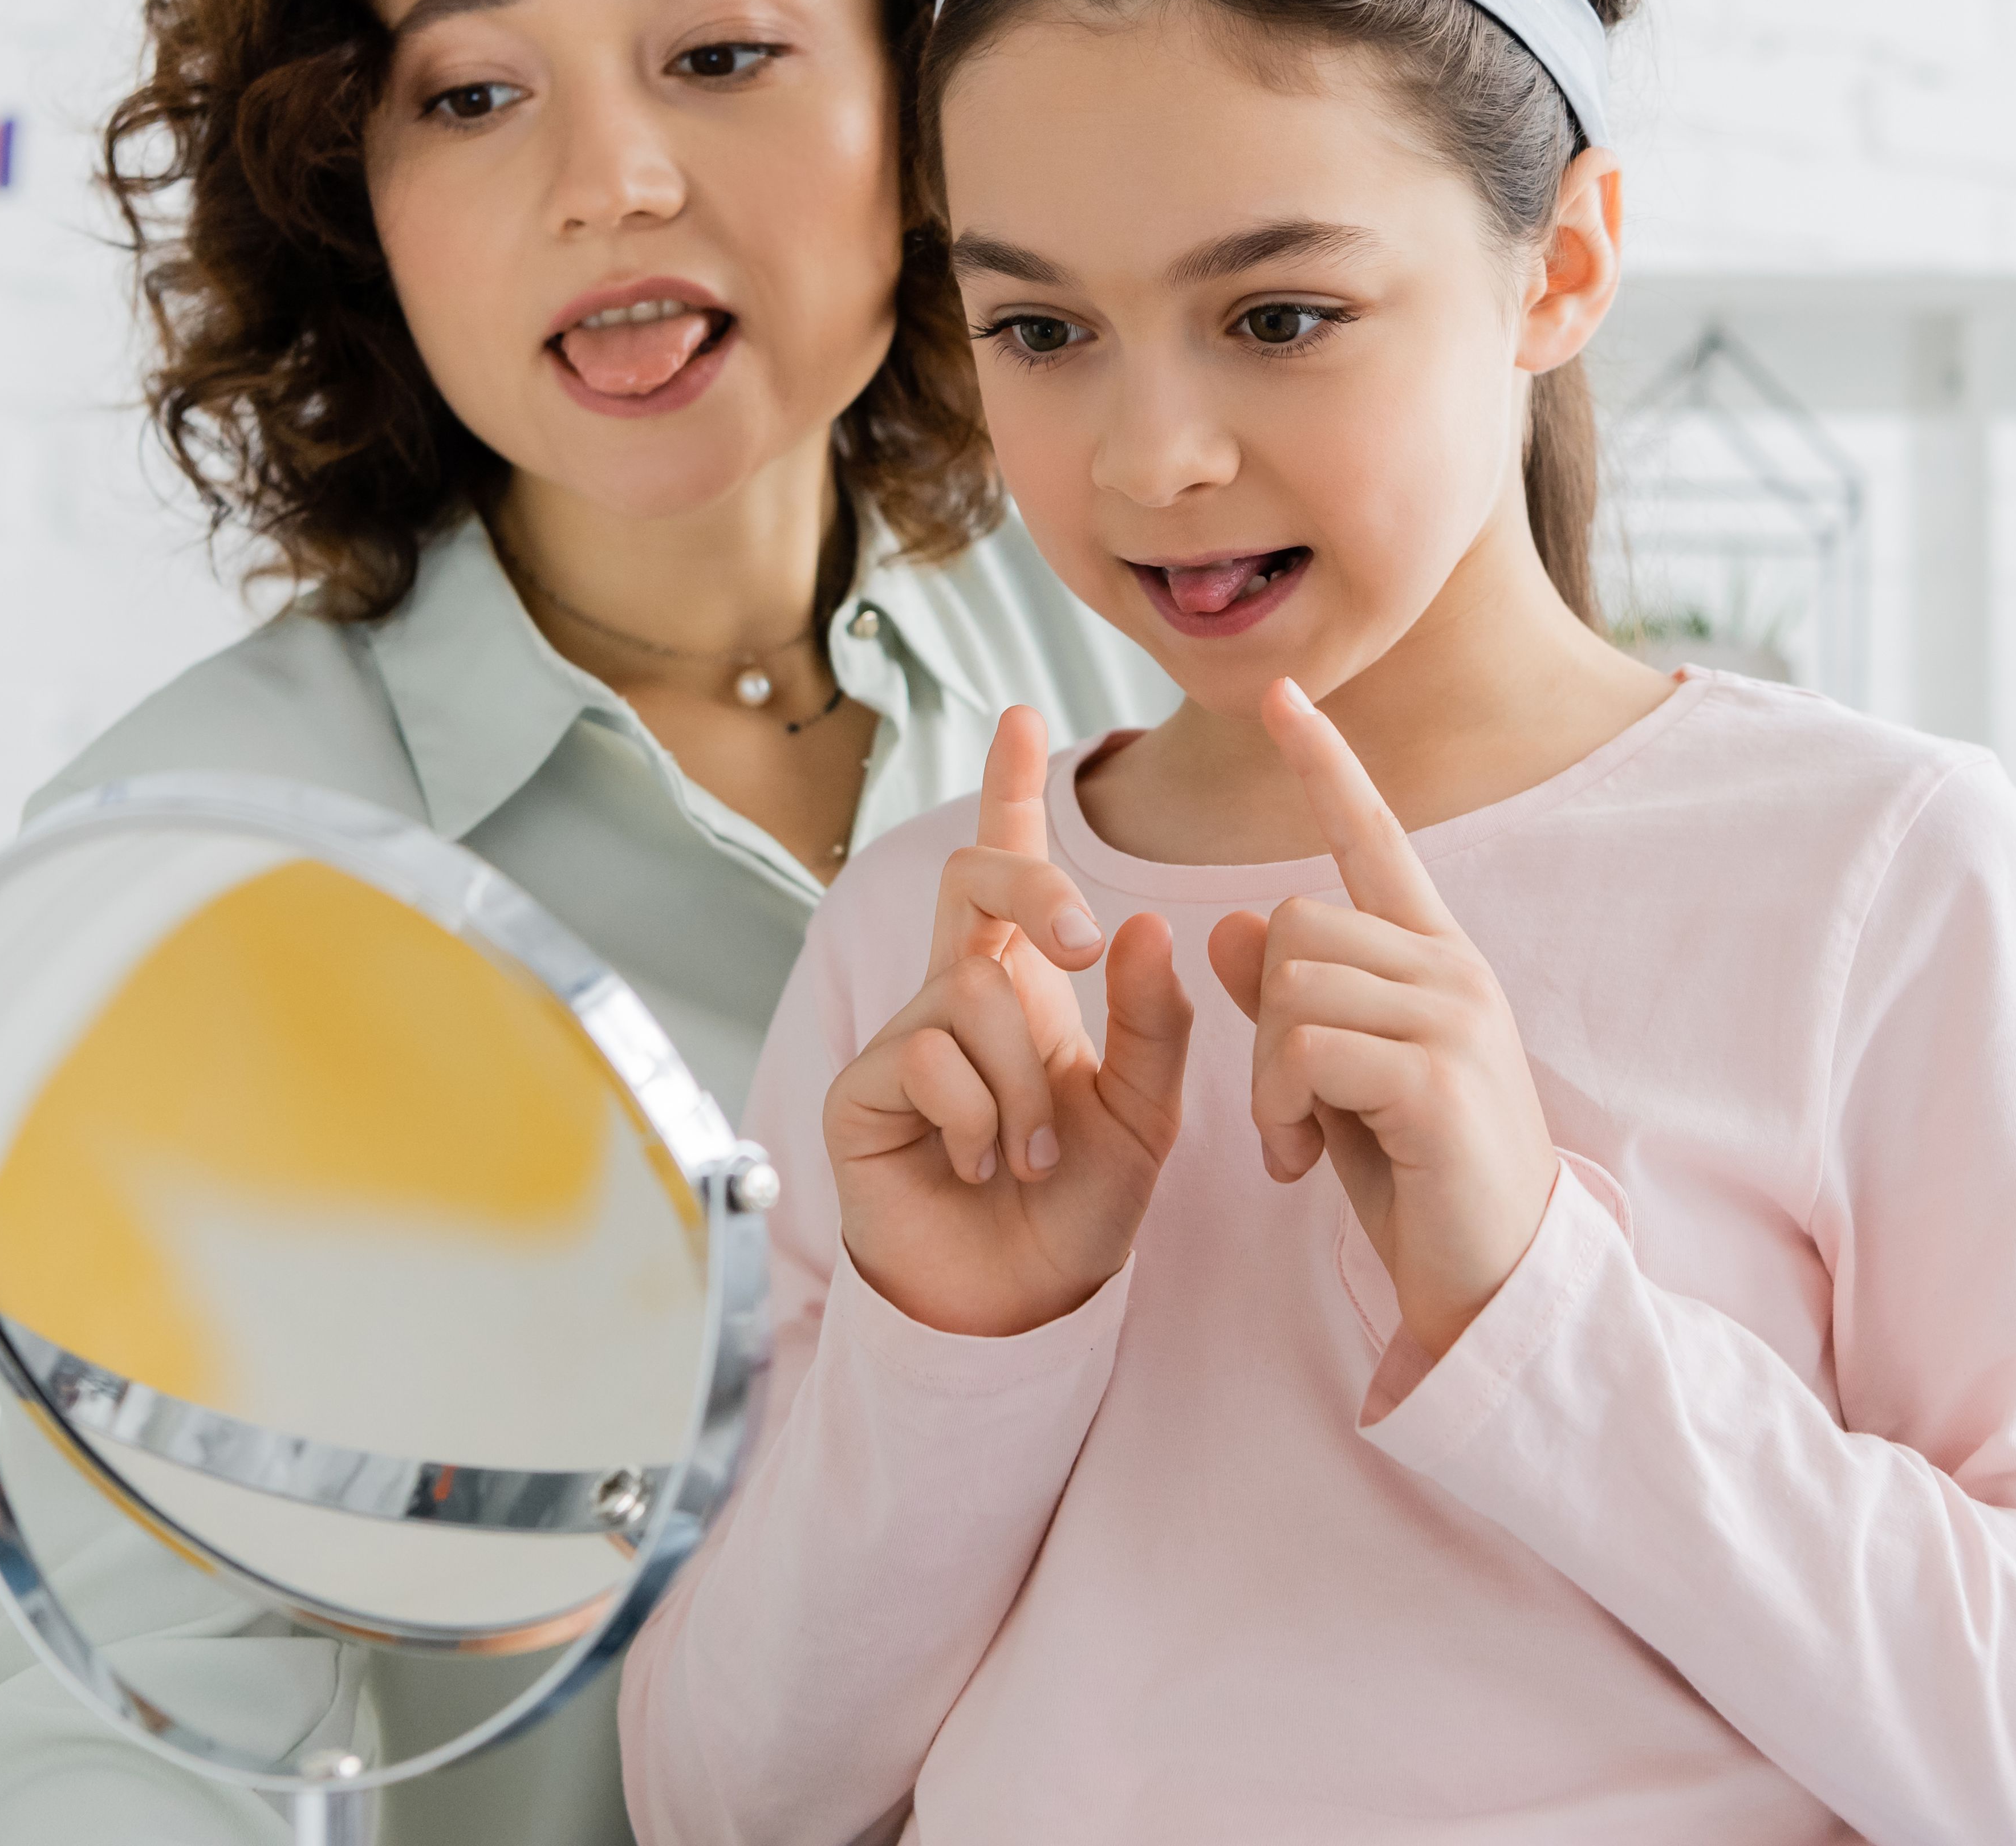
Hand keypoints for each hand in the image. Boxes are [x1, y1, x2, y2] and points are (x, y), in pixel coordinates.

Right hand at [826, 706, 1193, 1338]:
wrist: (1023, 1300)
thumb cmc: (1078, 1203)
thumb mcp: (1146, 1109)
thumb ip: (1153, 1022)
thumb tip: (1143, 925)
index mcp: (1025, 984)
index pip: (1012, 868)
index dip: (1011, 791)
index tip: (1023, 715)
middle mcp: (956, 994)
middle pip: (972, 880)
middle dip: (1036, 889)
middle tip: (1086, 947)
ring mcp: (903, 1038)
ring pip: (972, 990)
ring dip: (1026, 1080)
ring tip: (1032, 1154)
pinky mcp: (862, 1089)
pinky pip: (930, 1058)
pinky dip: (980, 1118)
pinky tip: (980, 1165)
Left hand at [1206, 680, 1556, 1361]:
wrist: (1493, 1282)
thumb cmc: (1418, 1182)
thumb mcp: (1338, 1082)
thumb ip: (1288, 1003)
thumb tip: (1225, 925)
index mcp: (1432, 959)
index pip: (1371, 836)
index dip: (1325, 764)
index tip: (1282, 696)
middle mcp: (1450, 968)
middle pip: (1293, 923)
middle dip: (1264, 1020)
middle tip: (1291, 1111)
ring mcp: (1452, 1014)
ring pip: (1290, 982)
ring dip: (1268, 1078)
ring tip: (1304, 1140)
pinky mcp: (1436, 1071)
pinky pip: (1304, 1046)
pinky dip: (1282, 1109)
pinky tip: (1306, 1163)